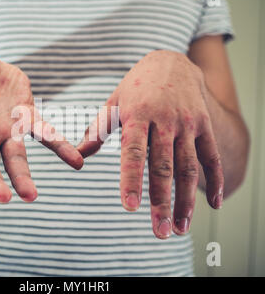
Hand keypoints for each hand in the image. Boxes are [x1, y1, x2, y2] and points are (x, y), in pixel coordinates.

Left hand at [77, 50, 223, 238]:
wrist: (171, 62)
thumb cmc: (136, 87)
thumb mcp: (114, 102)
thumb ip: (98, 129)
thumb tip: (79, 154)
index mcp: (137, 115)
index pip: (133, 153)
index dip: (132, 180)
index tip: (130, 208)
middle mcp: (165, 121)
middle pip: (163, 167)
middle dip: (162, 202)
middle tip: (160, 232)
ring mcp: (188, 123)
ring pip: (188, 167)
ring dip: (186, 200)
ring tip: (181, 227)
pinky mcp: (204, 125)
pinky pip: (212, 156)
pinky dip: (215, 180)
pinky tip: (214, 204)